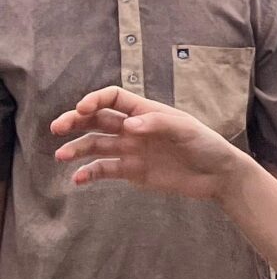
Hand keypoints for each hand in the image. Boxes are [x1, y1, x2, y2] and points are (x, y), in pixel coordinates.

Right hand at [53, 87, 239, 197]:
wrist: (217, 176)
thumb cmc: (205, 145)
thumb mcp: (186, 130)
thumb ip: (158, 124)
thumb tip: (129, 126)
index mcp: (145, 111)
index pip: (113, 98)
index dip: (95, 100)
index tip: (82, 109)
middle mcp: (134, 128)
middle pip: (97, 120)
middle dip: (75, 121)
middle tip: (57, 128)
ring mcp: (131, 150)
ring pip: (97, 146)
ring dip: (77, 149)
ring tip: (62, 157)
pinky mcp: (133, 172)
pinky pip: (106, 170)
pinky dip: (90, 173)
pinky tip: (78, 179)